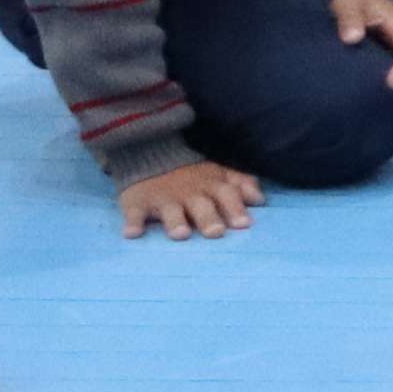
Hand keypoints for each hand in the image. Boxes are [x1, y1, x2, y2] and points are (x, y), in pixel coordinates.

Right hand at [116, 158, 262, 238]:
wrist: (151, 155)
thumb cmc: (192, 174)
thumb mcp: (219, 173)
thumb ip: (240, 184)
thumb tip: (260, 200)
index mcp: (210, 185)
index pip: (227, 195)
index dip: (236, 208)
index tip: (244, 225)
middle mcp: (188, 193)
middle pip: (201, 206)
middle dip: (209, 218)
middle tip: (216, 233)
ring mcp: (162, 198)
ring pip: (170, 211)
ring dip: (175, 222)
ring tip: (180, 235)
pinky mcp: (136, 203)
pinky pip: (134, 213)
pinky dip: (133, 223)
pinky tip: (132, 234)